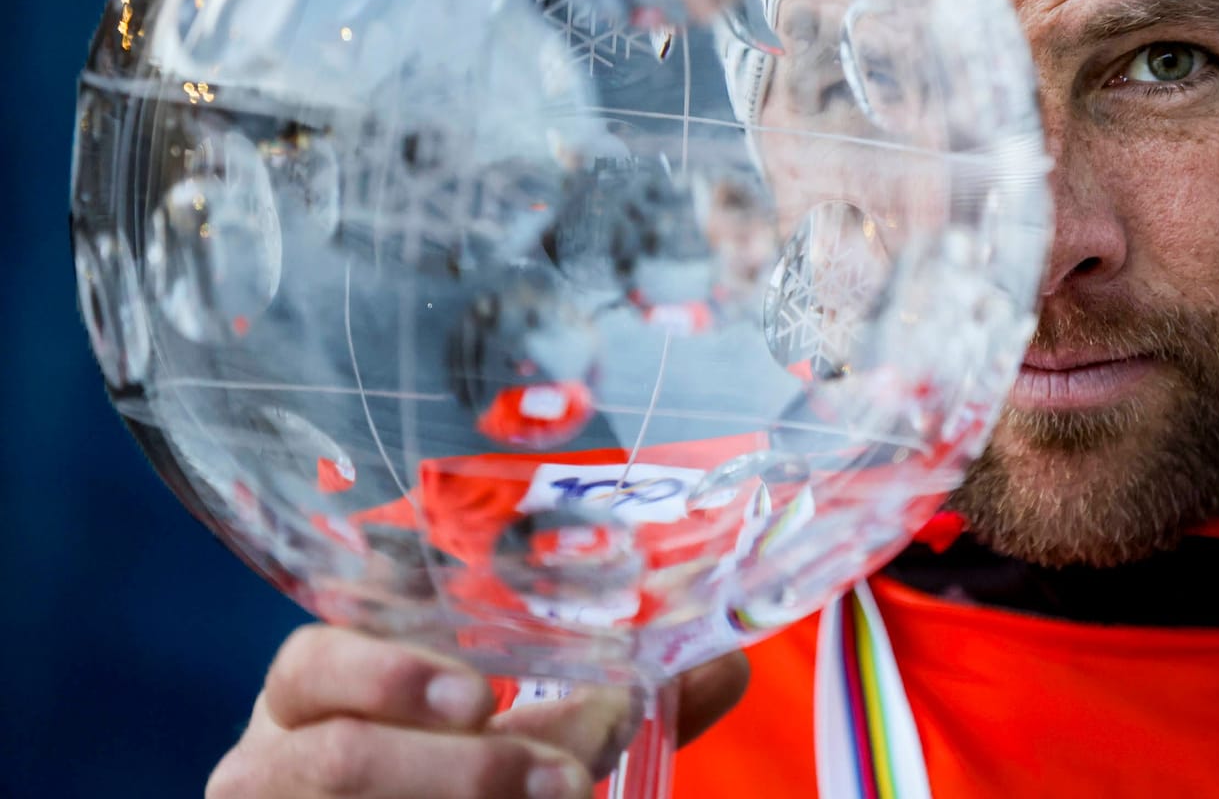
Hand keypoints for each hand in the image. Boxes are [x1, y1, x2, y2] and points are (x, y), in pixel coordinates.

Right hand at [208, 625, 748, 797]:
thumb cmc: (452, 781)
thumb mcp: (525, 743)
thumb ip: (609, 708)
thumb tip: (724, 662)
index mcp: (315, 693)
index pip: (317, 656)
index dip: (384, 669)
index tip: (479, 693)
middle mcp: (270, 760)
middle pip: (340, 756)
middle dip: (463, 769)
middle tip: (562, 779)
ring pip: (341, 798)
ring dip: (460, 797)